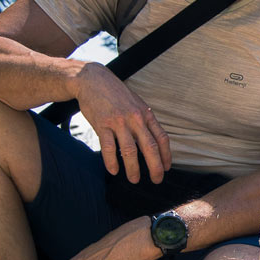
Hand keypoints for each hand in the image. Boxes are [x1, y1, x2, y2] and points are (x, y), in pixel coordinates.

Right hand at [75, 63, 172, 182]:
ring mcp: (118, 121)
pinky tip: (113, 171)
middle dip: (155, 167)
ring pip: (129, 150)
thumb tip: (152, 141)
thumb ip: (144, 121)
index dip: (166, 155)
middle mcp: (135, 118)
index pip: (161, 138)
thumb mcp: (136, 104)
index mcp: (146, 114)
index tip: (166, 168)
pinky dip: (111, 161)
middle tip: (156, 180)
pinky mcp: (102, 124)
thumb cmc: (116, 94)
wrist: (92, 80)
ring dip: (133, 168)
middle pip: (149, 147)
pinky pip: (108, 147)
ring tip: (134, 179)